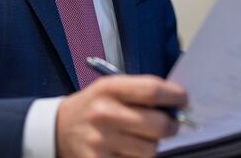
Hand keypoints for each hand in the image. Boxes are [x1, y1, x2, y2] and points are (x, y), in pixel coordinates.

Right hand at [56, 75, 186, 157]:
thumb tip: (177, 107)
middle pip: (157, 125)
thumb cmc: (94, 106)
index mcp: (109, 89)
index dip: (174, 96)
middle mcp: (104, 114)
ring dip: (151, 146)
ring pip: (150, 150)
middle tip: (169, 125)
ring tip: (139, 139)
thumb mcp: (111, 89)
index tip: (183, 100)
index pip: (152, 90)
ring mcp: (100, 142)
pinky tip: (126, 151)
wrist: (57, 129)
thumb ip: (141, 93)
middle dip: (170, 126)